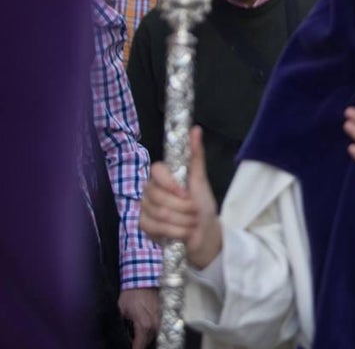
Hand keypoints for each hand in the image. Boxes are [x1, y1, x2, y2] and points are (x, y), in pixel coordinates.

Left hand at [118, 287, 158, 348]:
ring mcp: (159, 319)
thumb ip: (122, 326)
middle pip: (147, 342)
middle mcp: (154, 324)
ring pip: (153, 335)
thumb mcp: (121, 312)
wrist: (143, 281)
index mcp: (144, 325)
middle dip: (139, 344)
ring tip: (136, 337)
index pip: (140, 346)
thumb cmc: (131, 295)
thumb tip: (120, 335)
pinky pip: (156, 328)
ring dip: (145, 338)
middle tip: (132, 343)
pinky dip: (150, 330)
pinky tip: (143, 329)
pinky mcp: (161, 314)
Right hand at [139, 126, 221, 268]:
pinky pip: (155, 227)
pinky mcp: (143, 225)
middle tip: (195, 211)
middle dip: (184, 207)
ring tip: (192, 222)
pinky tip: (183, 232)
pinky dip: (175, 231)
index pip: (157, 170)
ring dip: (183, 220)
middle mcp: (151, 190)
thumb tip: (196, 129)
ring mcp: (145, 207)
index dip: (170, 183)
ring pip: (159, 213)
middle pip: (159, 196)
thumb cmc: (202, 204)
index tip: (186, 193)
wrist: (203, 232)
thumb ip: (196, 155)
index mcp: (164, 176)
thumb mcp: (201, 180)